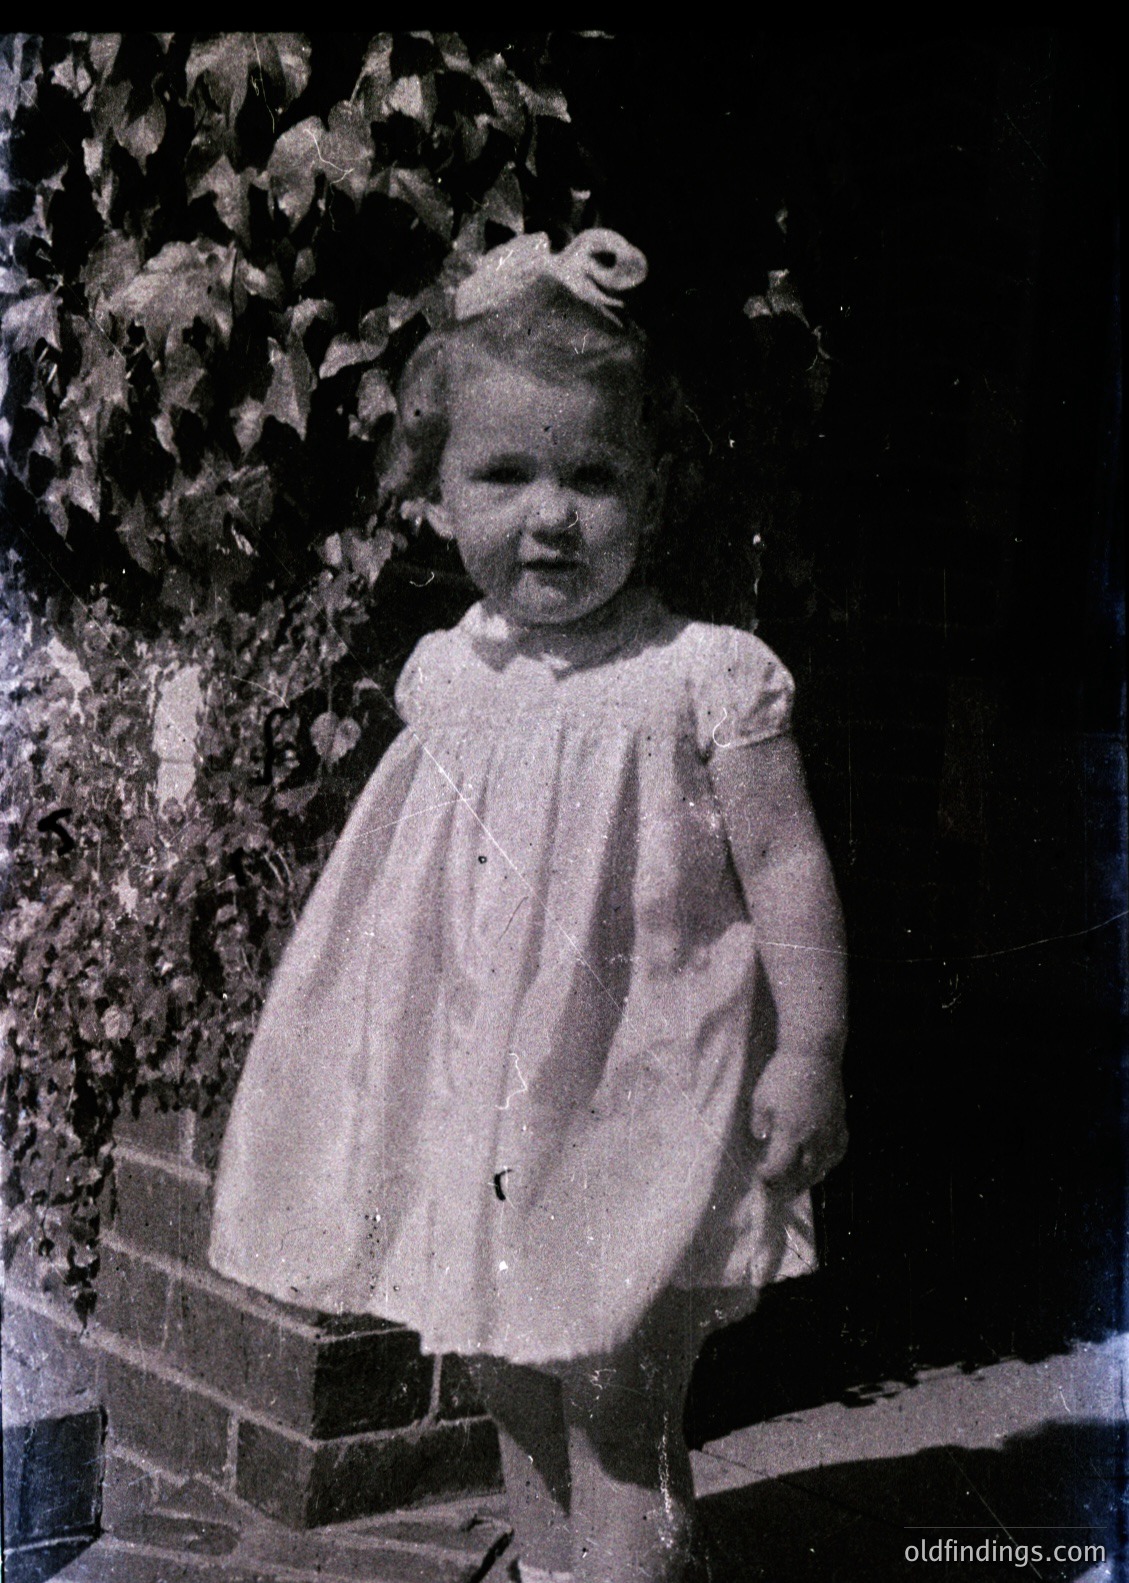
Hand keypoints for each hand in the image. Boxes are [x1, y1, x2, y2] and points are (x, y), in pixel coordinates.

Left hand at [750, 1050, 847, 1188]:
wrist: (814, 1054)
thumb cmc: (783, 1074)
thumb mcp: (760, 1098)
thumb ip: (760, 1123)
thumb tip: (762, 1140)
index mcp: (791, 1132)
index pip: (780, 1169)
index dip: (768, 1178)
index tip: (759, 1177)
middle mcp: (814, 1137)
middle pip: (803, 1175)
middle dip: (787, 1188)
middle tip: (775, 1192)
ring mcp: (831, 1132)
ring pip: (823, 1167)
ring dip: (808, 1180)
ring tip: (795, 1184)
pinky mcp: (841, 1123)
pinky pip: (838, 1153)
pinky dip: (828, 1163)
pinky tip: (819, 1164)